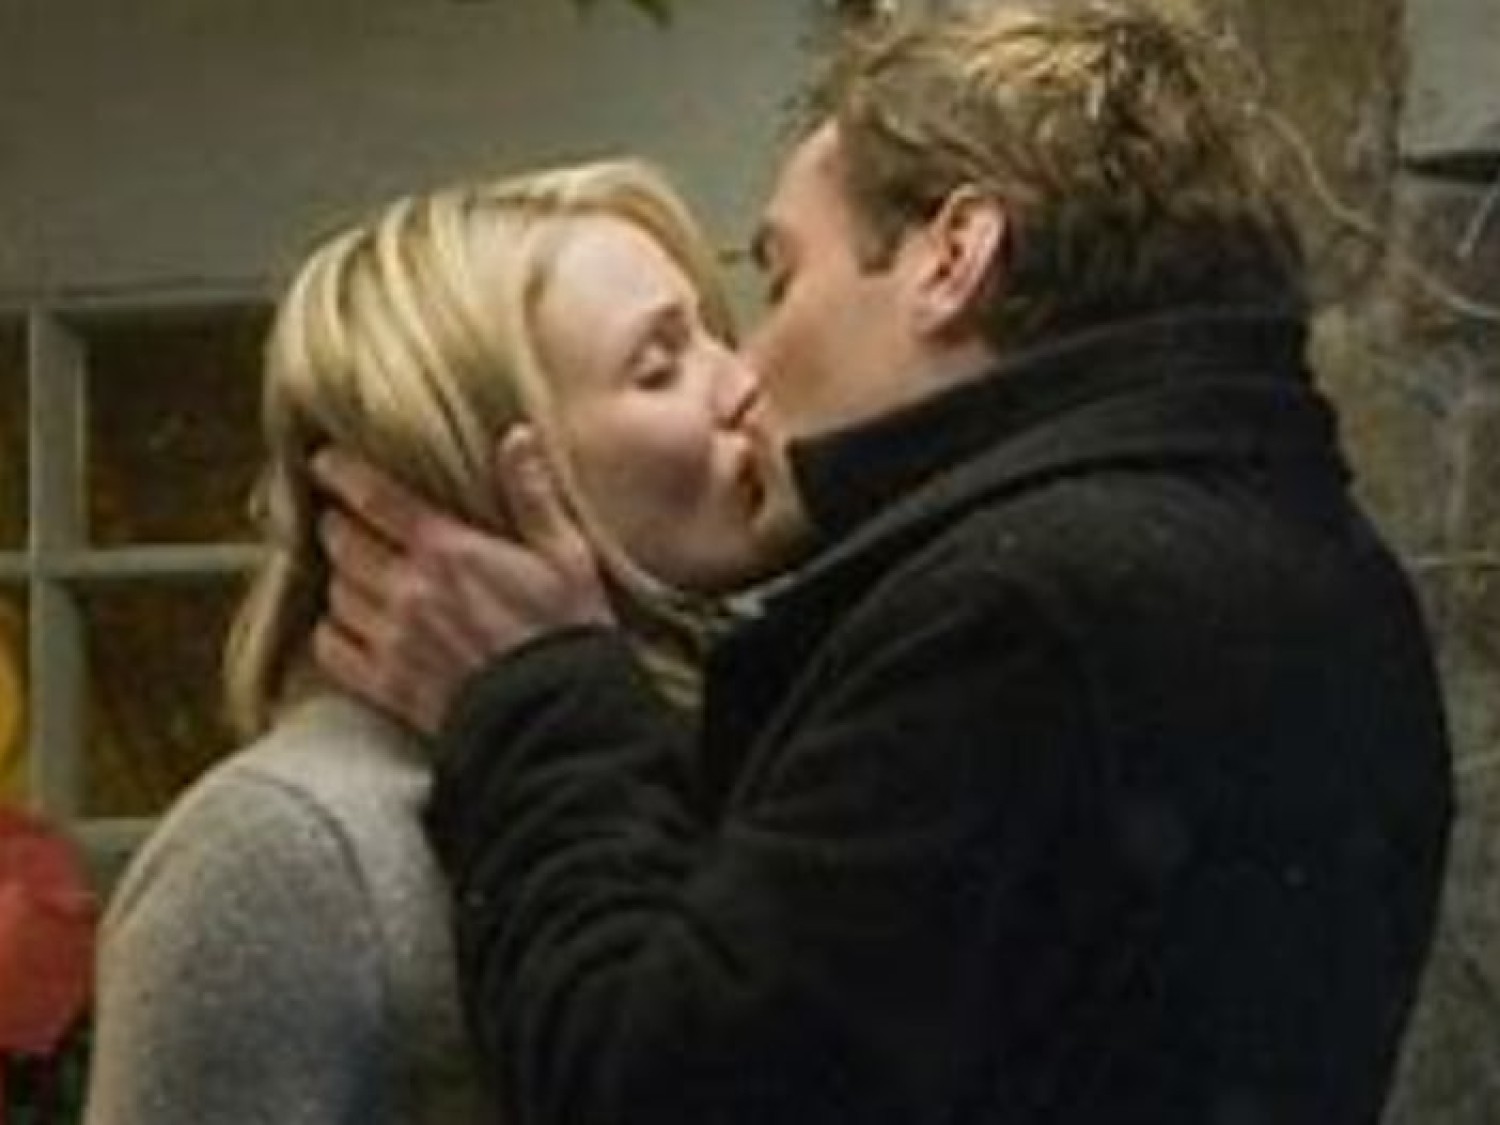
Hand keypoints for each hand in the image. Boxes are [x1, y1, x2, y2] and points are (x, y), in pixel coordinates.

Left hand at [310, 428, 613, 733]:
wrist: (556, 719)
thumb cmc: (569, 634)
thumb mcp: (567, 555)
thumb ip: (534, 495)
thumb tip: (516, 437)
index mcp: (448, 550)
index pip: (374, 498)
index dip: (342, 473)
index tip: (326, 461)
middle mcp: (408, 590)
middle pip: (343, 542)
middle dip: (339, 524)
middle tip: (344, 518)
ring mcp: (391, 639)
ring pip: (335, 591)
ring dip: (339, 576)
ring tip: (350, 571)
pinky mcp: (386, 686)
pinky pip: (332, 649)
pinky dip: (331, 632)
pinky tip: (346, 626)